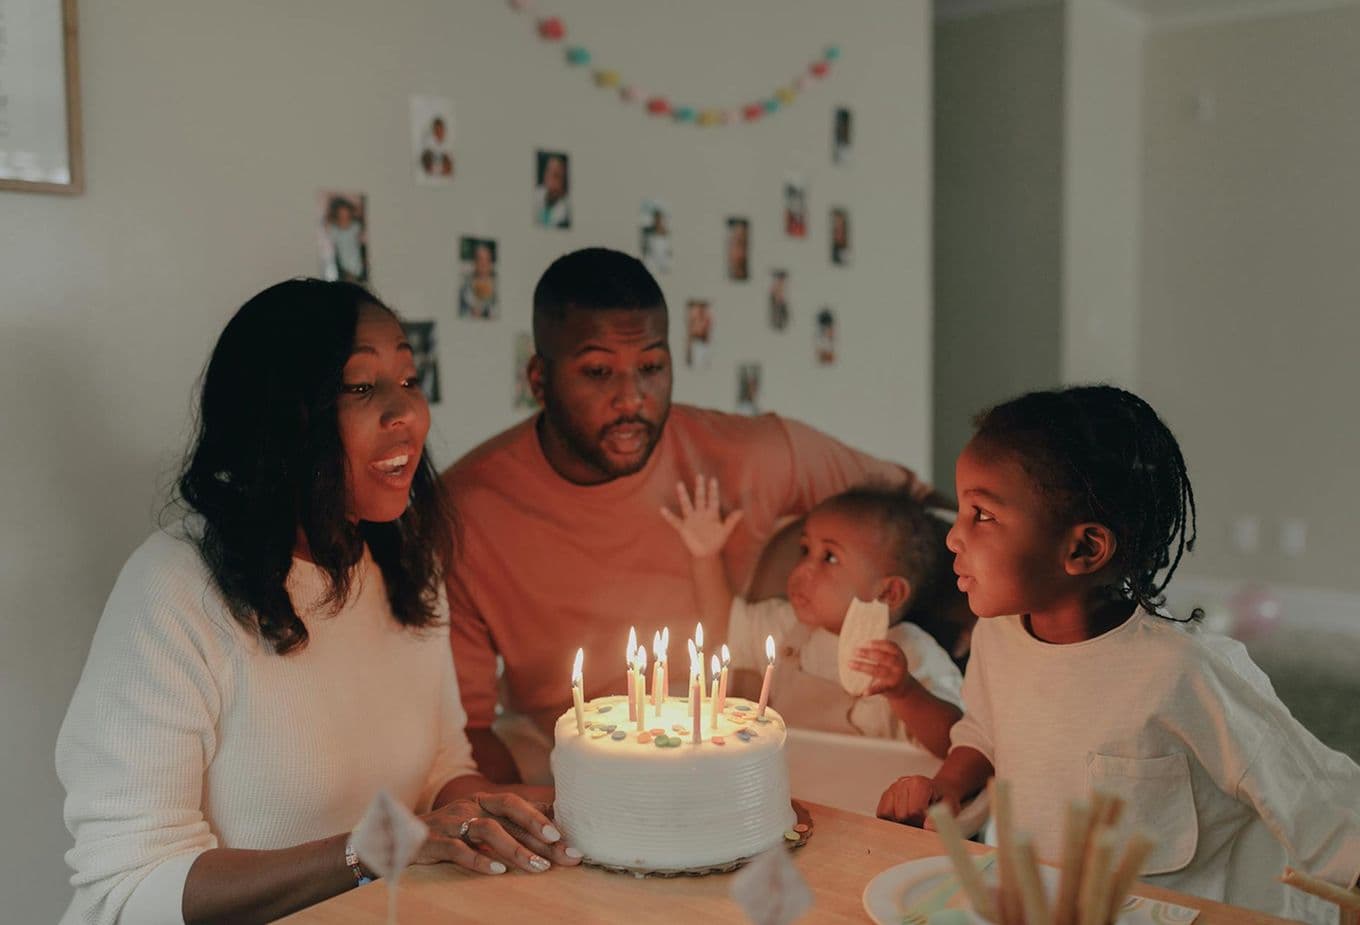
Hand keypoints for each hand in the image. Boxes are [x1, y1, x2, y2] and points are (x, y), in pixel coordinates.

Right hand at [415, 792, 582, 874]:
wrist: (398, 837)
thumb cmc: (449, 832)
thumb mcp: (480, 821)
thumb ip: (511, 820)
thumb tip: (552, 817)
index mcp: (483, 801)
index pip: (518, 804)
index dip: (542, 817)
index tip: (565, 836)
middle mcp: (471, 806)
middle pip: (509, 814)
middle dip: (539, 833)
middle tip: (563, 851)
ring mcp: (452, 822)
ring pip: (488, 830)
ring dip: (516, 849)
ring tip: (538, 868)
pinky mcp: (434, 841)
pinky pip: (458, 850)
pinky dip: (479, 860)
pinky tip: (498, 872)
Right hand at [660, 476, 743, 558]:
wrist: (706, 554)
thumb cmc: (717, 542)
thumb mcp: (725, 531)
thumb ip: (731, 521)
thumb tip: (741, 511)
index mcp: (711, 514)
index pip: (712, 500)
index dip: (713, 490)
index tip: (713, 480)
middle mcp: (701, 514)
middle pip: (700, 498)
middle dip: (700, 488)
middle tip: (699, 476)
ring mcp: (691, 520)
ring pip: (687, 505)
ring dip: (683, 496)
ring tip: (680, 484)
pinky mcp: (684, 528)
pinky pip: (675, 521)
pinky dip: (669, 516)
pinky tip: (663, 509)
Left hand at [851, 639, 917, 697]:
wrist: (904, 689)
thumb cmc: (892, 669)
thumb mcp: (892, 659)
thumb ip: (882, 652)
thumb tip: (861, 645)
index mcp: (899, 655)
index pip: (890, 646)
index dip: (878, 644)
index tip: (866, 643)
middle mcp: (899, 665)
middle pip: (883, 658)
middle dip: (868, 654)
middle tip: (855, 651)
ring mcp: (895, 677)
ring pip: (878, 671)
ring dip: (863, 666)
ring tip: (850, 664)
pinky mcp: (891, 688)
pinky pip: (880, 688)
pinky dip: (872, 690)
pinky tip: (864, 692)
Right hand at [877, 775, 957, 826]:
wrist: (939, 790)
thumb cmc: (943, 800)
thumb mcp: (950, 809)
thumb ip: (940, 819)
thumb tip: (928, 828)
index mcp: (919, 783)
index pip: (914, 811)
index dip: (922, 821)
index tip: (929, 819)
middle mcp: (903, 783)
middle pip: (900, 815)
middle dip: (911, 822)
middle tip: (921, 819)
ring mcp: (892, 788)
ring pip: (887, 815)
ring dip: (899, 821)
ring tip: (911, 818)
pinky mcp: (885, 796)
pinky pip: (881, 813)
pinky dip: (890, 819)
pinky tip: (901, 818)